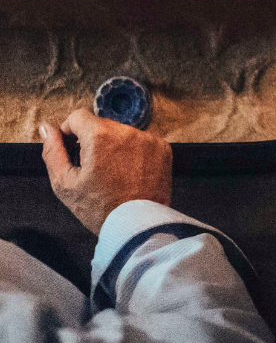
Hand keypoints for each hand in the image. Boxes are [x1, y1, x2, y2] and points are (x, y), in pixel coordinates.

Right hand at [40, 109, 171, 235]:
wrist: (136, 226)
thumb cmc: (97, 207)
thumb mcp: (64, 183)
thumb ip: (53, 151)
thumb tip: (46, 127)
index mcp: (100, 135)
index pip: (78, 116)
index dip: (69, 132)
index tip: (72, 151)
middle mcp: (127, 130)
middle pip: (101, 125)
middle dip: (92, 141)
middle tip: (92, 169)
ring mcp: (148, 138)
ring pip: (121, 133)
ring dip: (114, 146)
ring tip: (112, 174)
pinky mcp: (163, 147)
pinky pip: (141, 141)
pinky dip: (134, 152)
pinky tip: (130, 174)